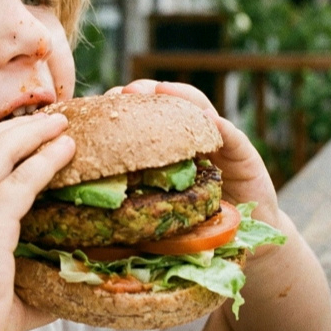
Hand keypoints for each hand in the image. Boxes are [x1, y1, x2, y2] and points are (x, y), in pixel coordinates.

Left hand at [107, 80, 280, 228]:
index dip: (121, 105)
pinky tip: (210, 121)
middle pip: (167, 104)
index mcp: (166, 149)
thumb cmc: (194, 225)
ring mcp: (219, 144)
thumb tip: (85, 194)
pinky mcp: (246, 157)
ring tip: (161, 90)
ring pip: (198, 110)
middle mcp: (191, 139)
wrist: (244, 241)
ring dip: (179, 96)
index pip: (141, 117)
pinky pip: (233, 137)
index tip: (102, 102)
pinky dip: (221, 127)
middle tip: (126, 92)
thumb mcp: (159, 208)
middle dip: (145, 92)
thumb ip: (133, 194)